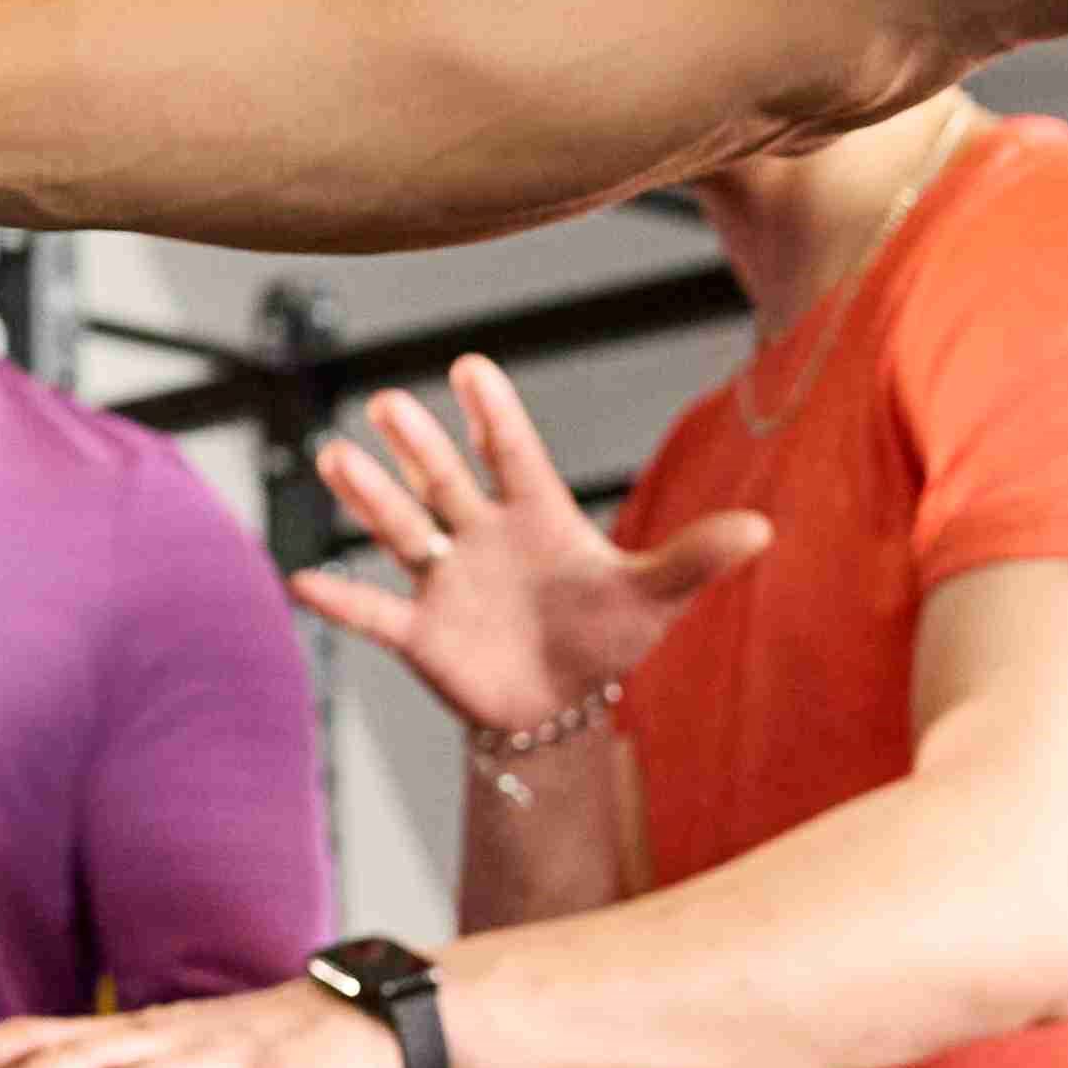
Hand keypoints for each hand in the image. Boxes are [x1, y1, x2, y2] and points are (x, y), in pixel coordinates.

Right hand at [292, 354, 761, 742]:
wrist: (558, 702)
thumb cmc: (604, 633)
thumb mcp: (655, 595)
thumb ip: (697, 558)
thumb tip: (764, 529)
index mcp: (537, 515)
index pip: (513, 454)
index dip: (493, 413)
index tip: (471, 365)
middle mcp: (480, 535)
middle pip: (444, 479)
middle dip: (417, 444)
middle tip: (388, 401)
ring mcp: (445, 581)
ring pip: (400, 529)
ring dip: (368, 498)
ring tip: (333, 457)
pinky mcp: (421, 634)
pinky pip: (374, 612)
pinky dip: (340, 599)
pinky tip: (302, 579)